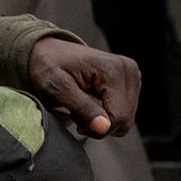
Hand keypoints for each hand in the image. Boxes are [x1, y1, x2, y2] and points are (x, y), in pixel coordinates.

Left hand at [25, 37, 141, 138]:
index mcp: (113, 70)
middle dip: (100, 125)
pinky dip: (107, 115)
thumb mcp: (56, 88)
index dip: (96, 129)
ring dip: (102, 121)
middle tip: (76, 113)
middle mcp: (128, 70)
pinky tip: (91, 103)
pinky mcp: (131, 82)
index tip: (75, 120)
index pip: (119, 117)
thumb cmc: (48, 67)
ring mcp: (132, 75)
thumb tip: (104, 127)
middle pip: (125, 120)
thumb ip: (81, 107)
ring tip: (81, 107)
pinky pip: (124, 112)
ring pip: (126, 119)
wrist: (48, 52)